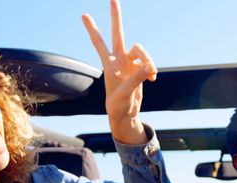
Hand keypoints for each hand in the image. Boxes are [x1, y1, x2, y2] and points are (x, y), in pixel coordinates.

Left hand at [82, 0, 156, 144]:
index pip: (99, 42)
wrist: (126, 113)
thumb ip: (137, 78)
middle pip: (118, 33)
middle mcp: (118, 59)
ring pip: (141, 49)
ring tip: (151, 74)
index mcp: (109, 64)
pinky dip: (152, 69)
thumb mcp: (126, 93)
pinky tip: (153, 79)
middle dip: (116, 16)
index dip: (92, 29)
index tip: (84, 15)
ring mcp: (129, 62)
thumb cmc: (119, 105)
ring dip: (148, 59)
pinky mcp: (140, 68)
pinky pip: (149, 61)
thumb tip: (149, 66)